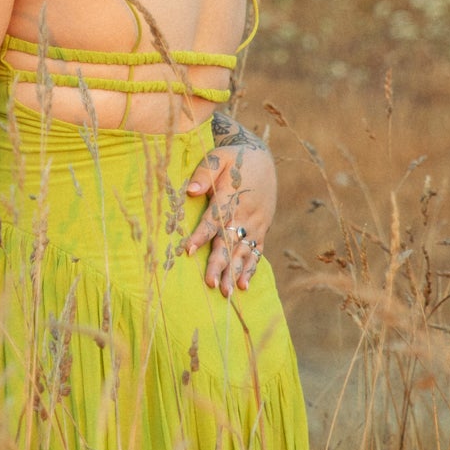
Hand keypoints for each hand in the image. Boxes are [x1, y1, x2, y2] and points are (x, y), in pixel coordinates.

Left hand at [186, 140, 276, 296]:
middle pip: (230, 242)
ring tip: (227, 292)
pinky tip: (243, 285)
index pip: (214, 220)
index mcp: (231, 197)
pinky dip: (250, 268)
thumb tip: (190, 191)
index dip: (201, 235)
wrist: (261, 157)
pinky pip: (256, 252)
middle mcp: (245, 214)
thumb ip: (204, 174)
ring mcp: (255, 224)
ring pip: (244, 251)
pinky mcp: (262, 228)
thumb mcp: (217, 158)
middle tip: (211, 284)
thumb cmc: (233, 159)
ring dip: (235, 272)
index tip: (188, 250)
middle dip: (220, 264)